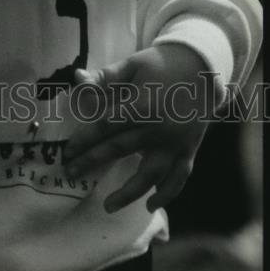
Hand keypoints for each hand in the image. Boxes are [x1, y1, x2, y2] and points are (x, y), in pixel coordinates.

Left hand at [64, 45, 211, 213]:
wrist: (202, 66)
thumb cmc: (162, 63)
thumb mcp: (133, 64)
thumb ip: (105, 76)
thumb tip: (77, 78)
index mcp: (141, 105)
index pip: (106, 127)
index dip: (85, 139)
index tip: (68, 150)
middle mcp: (158, 129)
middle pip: (120, 150)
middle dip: (92, 162)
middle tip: (71, 173)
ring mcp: (175, 142)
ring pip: (152, 174)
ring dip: (130, 192)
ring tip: (108, 206)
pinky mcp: (189, 149)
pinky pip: (179, 176)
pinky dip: (168, 193)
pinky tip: (152, 204)